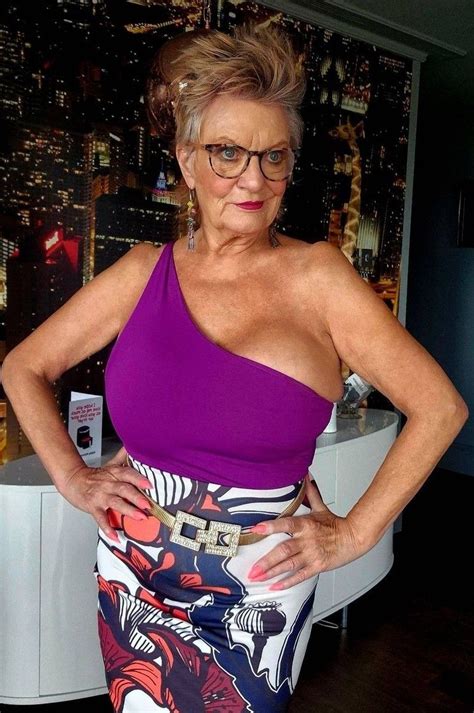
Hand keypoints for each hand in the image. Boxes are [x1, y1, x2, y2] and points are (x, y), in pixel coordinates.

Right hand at [59, 445, 152, 540]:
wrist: (73, 480)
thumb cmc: (94, 475)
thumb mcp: (110, 464)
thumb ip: (124, 456)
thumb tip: (134, 445)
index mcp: (114, 473)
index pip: (128, 474)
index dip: (139, 479)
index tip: (150, 485)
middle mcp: (108, 484)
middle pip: (124, 489)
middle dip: (137, 497)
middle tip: (148, 505)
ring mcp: (101, 496)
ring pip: (115, 503)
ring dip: (128, 510)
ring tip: (140, 517)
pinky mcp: (93, 507)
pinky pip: (101, 519)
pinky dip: (108, 528)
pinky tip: (115, 537)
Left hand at [247, 475, 362, 589]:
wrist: (354, 538)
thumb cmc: (335, 524)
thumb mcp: (320, 507)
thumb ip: (310, 493)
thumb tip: (305, 474)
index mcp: (306, 524)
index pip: (286, 524)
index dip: (271, 526)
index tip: (256, 529)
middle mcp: (307, 540)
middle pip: (284, 550)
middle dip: (266, 561)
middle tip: (252, 569)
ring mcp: (312, 555)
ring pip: (289, 565)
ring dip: (272, 572)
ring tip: (257, 578)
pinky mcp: (317, 566)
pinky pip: (301, 576)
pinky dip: (288, 582)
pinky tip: (275, 586)